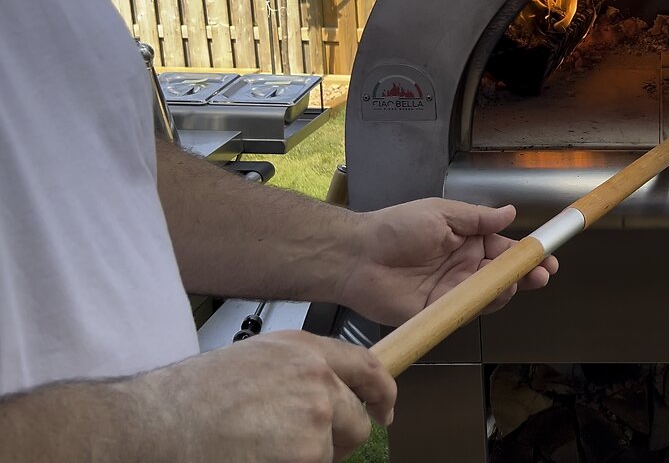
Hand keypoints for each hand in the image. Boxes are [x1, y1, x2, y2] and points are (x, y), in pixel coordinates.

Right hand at [144, 331, 394, 462]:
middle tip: (297, 448)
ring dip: (310, 459)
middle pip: (357, 420)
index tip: (383, 410)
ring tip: (263, 451)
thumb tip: (330, 395)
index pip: (368, 367)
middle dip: (336, 439)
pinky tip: (256, 460)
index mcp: (305, 350)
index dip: (381, 393)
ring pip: (334, 453)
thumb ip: (300, 372)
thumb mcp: (255, 361)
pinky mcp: (307, 454)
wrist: (152, 424)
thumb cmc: (189, 397)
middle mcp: (318, 378)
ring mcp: (316, 418)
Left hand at [337, 198, 558, 325]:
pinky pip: (467, 311)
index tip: (547, 255)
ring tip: (519, 281)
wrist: (358, 256)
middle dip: (525, 275)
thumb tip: (509, 212)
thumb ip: (478, 218)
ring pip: (489, 295)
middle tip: (542, 275)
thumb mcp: (442, 213)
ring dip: (507, 289)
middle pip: (502, 275)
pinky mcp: (440, 312)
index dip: (527, 253)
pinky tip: (495, 295)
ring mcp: (452, 291)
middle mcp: (463, 267)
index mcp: (466, 241)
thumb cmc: (396, 228)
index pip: (504, 248)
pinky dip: (483, 305)